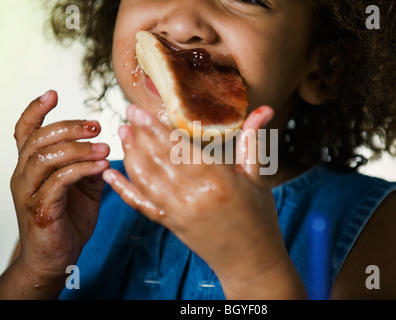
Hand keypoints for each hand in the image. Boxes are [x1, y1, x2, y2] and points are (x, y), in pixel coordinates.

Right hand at [10, 90, 109, 286]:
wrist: (56, 258)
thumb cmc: (68, 219)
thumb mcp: (82, 186)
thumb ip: (87, 165)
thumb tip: (103, 145)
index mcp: (32, 167)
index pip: (25, 131)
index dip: (35, 110)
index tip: (53, 93)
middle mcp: (24, 176)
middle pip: (38, 139)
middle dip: (69, 127)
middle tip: (97, 126)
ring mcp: (29, 193)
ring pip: (45, 157)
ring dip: (78, 149)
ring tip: (105, 148)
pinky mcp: (41, 210)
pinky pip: (59, 181)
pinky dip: (82, 170)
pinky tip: (102, 166)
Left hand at [103, 104, 304, 298]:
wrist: (251, 261)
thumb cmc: (258, 218)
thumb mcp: (257, 177)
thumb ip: (253, 141)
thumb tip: (266, 109)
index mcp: (219, 181)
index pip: (179, 148)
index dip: (155, 128)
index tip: (139, 110)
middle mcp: (194, 197)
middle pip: (158, 160)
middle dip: (139, 135)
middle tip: (128, 114)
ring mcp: (179, 213)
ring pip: (146, 179)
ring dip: (130, 155)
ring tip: (122, 134)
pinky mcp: (171, 224)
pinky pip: (142, 205)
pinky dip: (123, 190)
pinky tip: (110, 175)